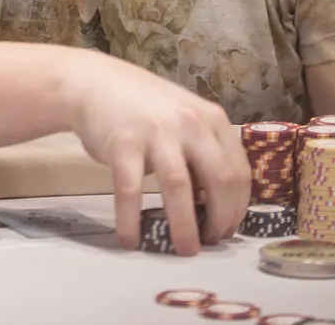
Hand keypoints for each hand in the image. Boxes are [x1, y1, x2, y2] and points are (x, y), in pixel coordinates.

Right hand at [60, 49, 249, 255]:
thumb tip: (218, 201)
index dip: (237, 207)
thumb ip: (205, 150)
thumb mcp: (186, 118)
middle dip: (220, 220)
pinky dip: (131, 221)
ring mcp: (156, 133)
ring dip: (185, 227)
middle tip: (211, 242)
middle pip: (219, 181)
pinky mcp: (123, 145)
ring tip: (185, 250)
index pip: (239, 171)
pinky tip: (131, 239)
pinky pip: (131, 192)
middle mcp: (190, 124)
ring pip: (180, 189)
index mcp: (212, 119)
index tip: (229, 228)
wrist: (95, 83)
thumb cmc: (145, 106)